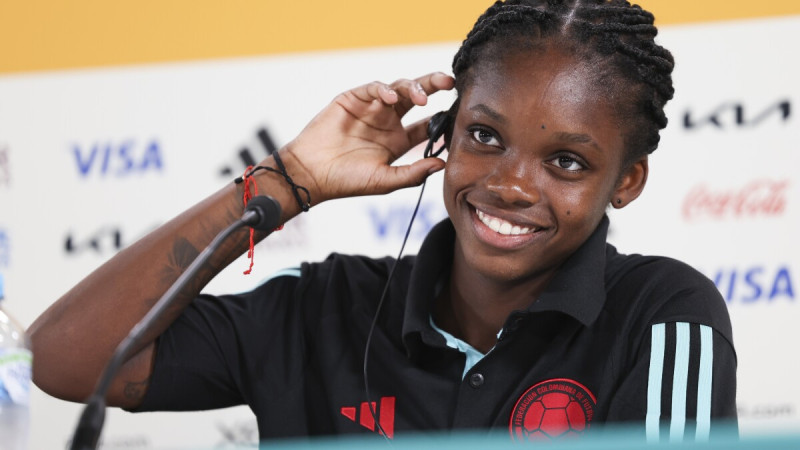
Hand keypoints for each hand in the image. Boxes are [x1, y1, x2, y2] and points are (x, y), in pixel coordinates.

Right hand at [278, 72, 454, 203]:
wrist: (311, 174)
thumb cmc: (346, 181)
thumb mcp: (384, 181)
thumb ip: (413, 173)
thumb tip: (442, 164)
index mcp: (398, 141)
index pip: (427, 125)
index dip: (442, 119)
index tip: (457, 116)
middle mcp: (387, 122)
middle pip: (416, 98)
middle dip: (434, 86)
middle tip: (449, 82)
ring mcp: (371, 109)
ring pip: (398, 89)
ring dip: (412, 88)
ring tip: (421, 97)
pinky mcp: (353, 99)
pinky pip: (374, 88)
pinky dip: (384, 90)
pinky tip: (390, 98)